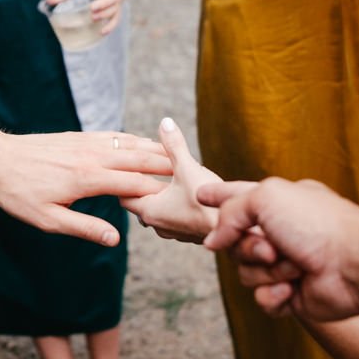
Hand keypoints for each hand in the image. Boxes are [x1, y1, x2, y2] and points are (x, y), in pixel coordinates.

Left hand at [0, 125, 171, 245]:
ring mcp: (86, 143)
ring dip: (154, 148)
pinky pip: (113, 136)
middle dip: (167, 164)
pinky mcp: (78, 136)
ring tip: (177, 154)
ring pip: (129, 143)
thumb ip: (83, 228)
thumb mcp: (48, 220)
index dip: (160, 191)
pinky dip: (133, 139)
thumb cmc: (18, 194)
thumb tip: (115, 238)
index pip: (135, 183)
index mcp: (87, 179)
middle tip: (192, 171)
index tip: (181, 197)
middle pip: (139, 158)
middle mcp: (91, 156)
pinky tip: (143, 142)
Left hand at [46, 0, 128, 35]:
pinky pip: (116, 20)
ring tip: (93, 18)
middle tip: (92, 8)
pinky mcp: (115, 12)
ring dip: (104, 14)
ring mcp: (115, 3)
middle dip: (103, 2)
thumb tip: (48, 1)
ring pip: (114, 9)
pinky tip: (102, 32)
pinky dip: (110, 26)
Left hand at [122, 116, 224, 241]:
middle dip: (143, 188)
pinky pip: (175, 220)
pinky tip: (185, 196)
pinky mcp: (189, 235)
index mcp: (149, 211)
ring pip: (159, 213)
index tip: (128, 168)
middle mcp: (157, 225)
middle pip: (140, 205)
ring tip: (166, 182)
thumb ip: (174, 145)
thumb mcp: (188, 168)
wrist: (235, 233)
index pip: (123, 197)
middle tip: (145, 171)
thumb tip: (165, 122)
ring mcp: (174, 233)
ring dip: (161, 198)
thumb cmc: (207, 204)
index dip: (124, 181)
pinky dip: (175, 207)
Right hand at [198, 177, 358, 323]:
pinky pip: (262, 299)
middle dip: (248, 247)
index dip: (220, 197)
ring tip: (294, 267)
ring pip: (246, 273)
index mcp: (279, 204)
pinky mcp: (291, 295)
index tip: (201, 195)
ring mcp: (286, 265)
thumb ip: (230, 212)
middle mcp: (281, 233)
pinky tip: (292, 289)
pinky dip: (274, 294)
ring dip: (266, 271)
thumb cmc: (317, 223)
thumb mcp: (266, 197)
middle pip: (236, 243)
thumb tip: (214, 241)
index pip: (240, 198)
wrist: (353, 263)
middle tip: (270, 247)